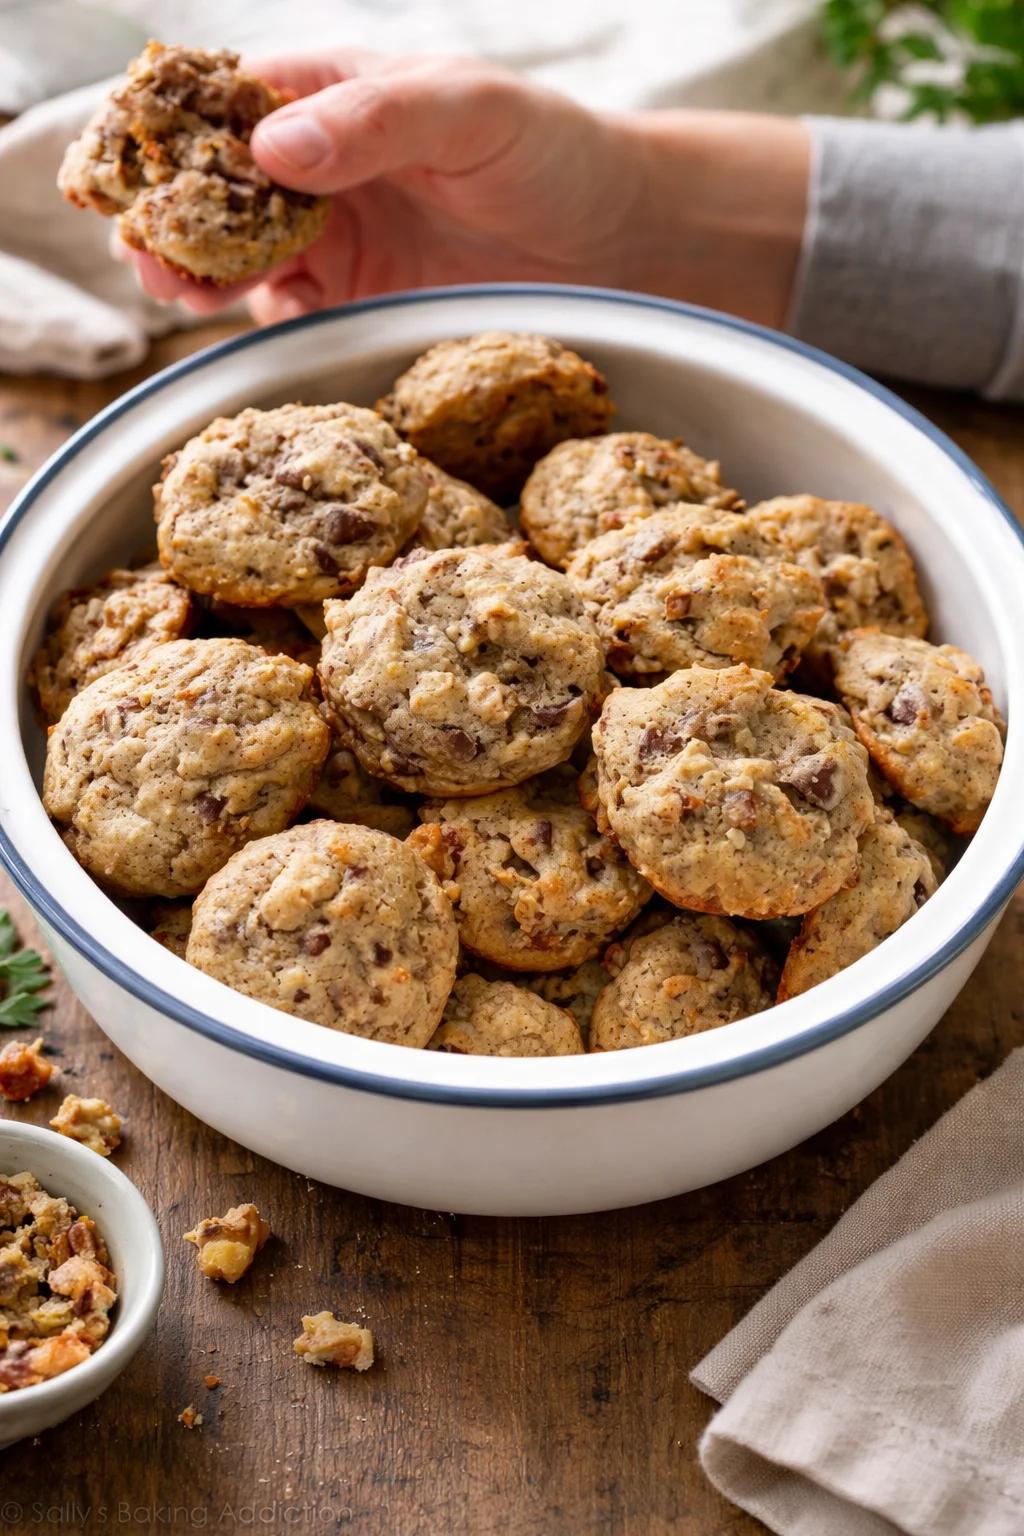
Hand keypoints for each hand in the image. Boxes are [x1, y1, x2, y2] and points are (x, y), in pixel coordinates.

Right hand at [119, 50, 809, 331]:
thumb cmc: (553, 151)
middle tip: (152, 252)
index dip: (181, 132)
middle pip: (218, 183)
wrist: (619, 242)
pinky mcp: (358, 299)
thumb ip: (378, 118)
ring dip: (200, 269)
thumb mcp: (472, 110)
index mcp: (337, 92)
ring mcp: (336, 234)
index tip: (150, 169)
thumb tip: (274, 146)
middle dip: (176, 214)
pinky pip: (288, 310)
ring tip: (178, 289)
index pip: (233, 100)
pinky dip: (259, 320)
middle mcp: (323, 162)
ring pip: (238, 250)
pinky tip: (247, 327)